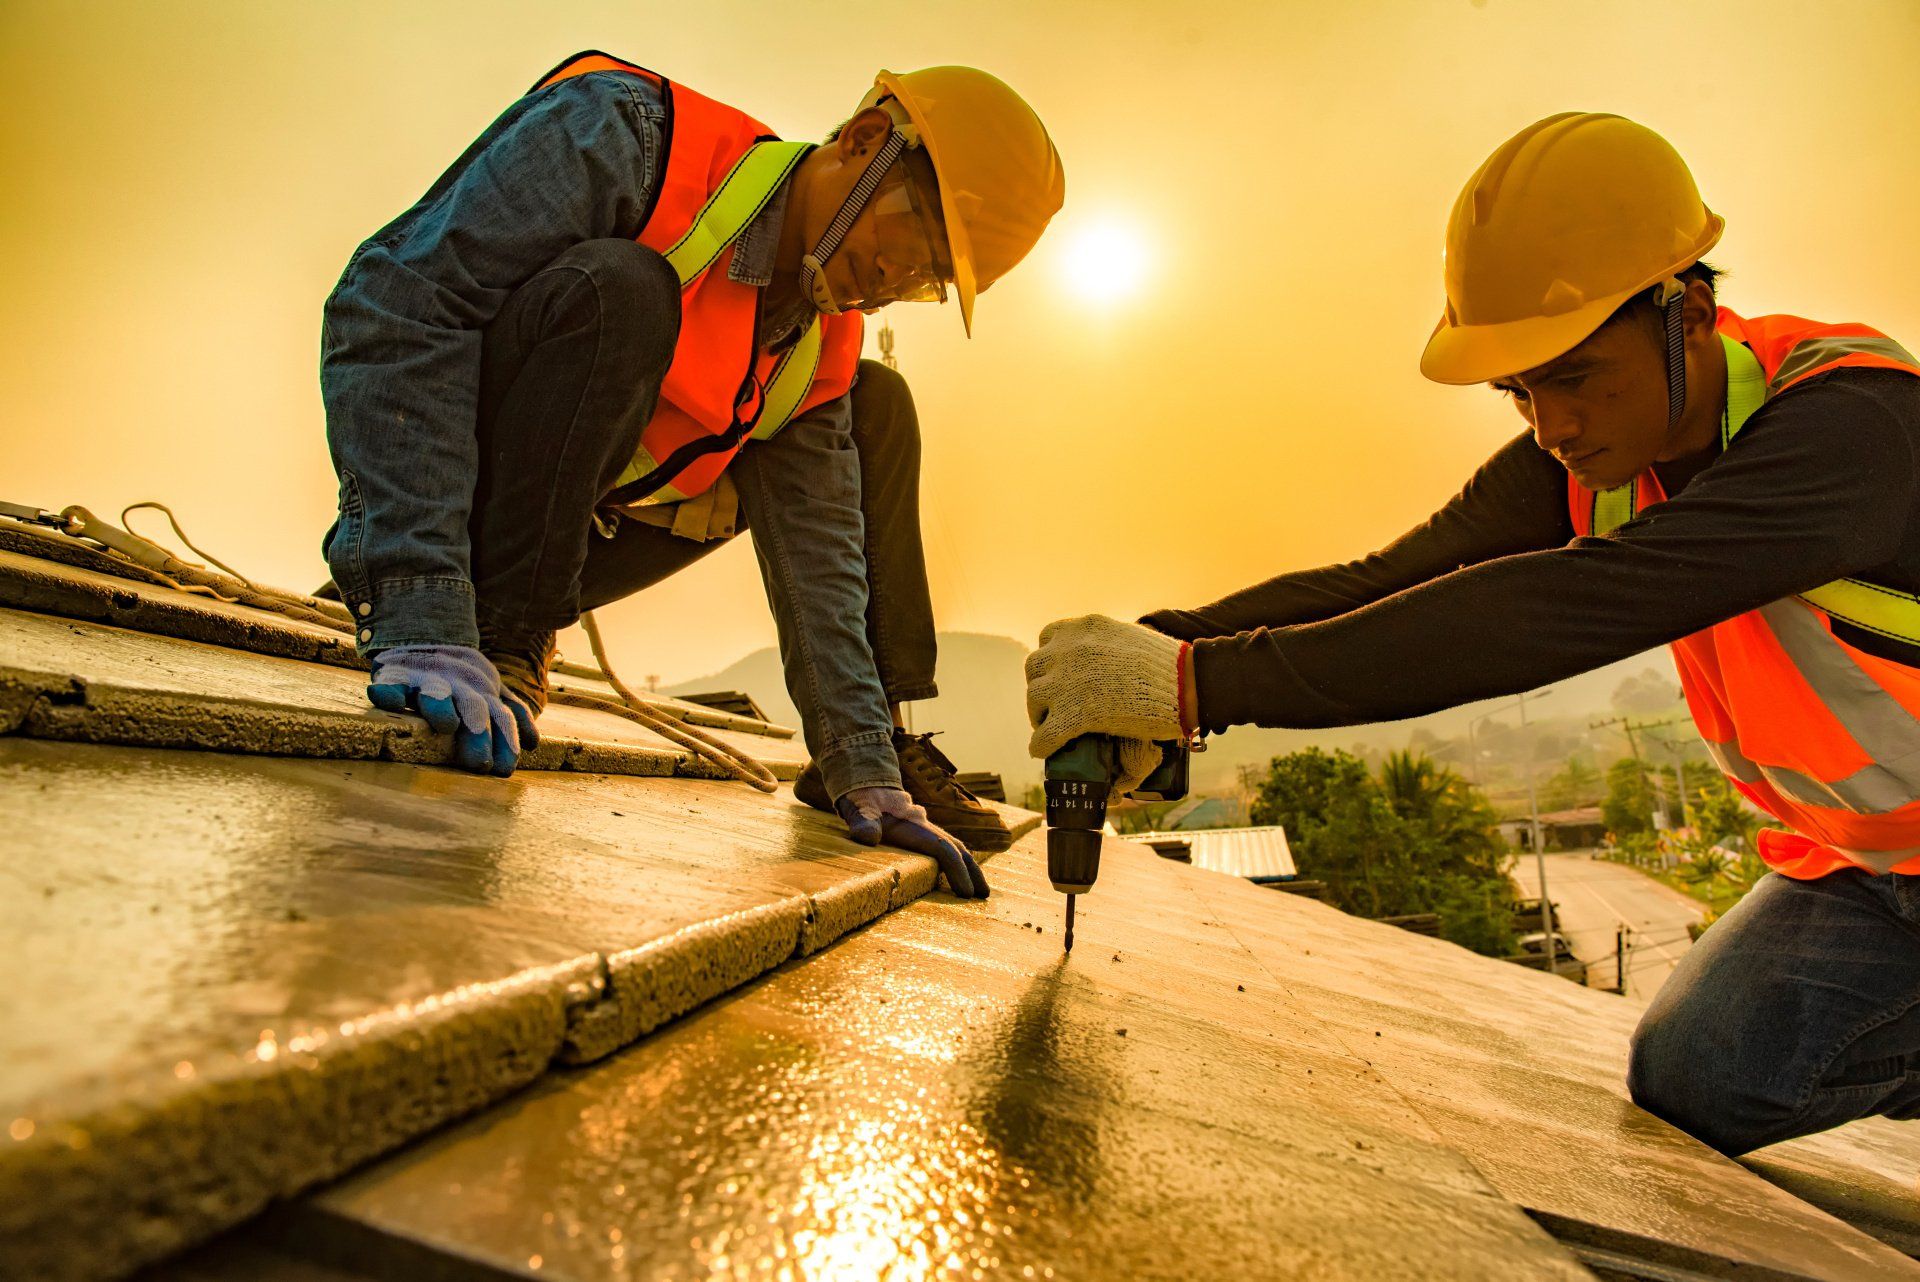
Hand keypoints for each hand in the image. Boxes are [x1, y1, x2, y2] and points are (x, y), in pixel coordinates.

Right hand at [366, 644, 535, 776]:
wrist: (422, 636)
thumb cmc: (458, 679)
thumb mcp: (489, 692)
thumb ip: (511, 715)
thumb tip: (534, 744)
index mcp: (483, 694)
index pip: (500, 718)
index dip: (505, 742)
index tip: (504, 770)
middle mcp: (458, 687)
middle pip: (472, 709)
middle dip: (478, 734)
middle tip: (479, 763)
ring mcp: (427, 680)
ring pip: (436, 693)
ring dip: (442, 708)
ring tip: (447, 725)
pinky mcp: (395, 676)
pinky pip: (392, 684)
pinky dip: (391, 692)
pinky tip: (395, 703)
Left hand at [837, 786, 988, 899]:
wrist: (868, 787)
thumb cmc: (864, 802)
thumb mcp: (859, 809)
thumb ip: (862, 821)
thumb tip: (869, 837)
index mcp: (915, 827)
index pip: (944, 849)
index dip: (957, 870)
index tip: (965, 892)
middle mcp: (927, 830)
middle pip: (958, 850)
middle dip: (973, 872)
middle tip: (984, 896)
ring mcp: (927, 833)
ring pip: (955, 850)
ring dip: (969, 869)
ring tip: (979, 892)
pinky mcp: (922, 837)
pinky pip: (946, 852)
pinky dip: (958, 864)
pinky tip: (960, 878)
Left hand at [1025, 614, 1188, 763]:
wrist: (1184, 683)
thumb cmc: (1167, 663)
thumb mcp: (1128, 637)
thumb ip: (1106, 644)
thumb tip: (1105, 659)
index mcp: (1082, 628)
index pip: (1048, 640)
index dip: (1051, 661)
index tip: (1057, 674)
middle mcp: (1068, 650)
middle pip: (1035, 669)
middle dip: (1042, 686)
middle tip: (1053, 703)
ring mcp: (1066, 682)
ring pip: (1034, 700)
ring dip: (1040, 714)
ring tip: (1050, 726)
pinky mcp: (1072, 715)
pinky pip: (1044, 734)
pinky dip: (1041, 744)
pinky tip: (1044, 750)